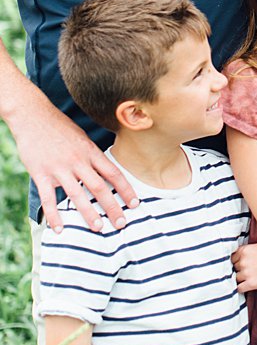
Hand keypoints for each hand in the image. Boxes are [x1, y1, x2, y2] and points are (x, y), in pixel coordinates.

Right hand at [10, 99, 135, 231]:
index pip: (114, 174)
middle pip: (100, 188)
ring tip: (98, 228)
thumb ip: (92, 156)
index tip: (134, 204)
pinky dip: (54, 215)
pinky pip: (48, 199)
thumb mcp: (83, 138)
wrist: (33, 116)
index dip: (126, 190)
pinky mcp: (41, 174)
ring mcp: (59, 168)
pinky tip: (59, 229)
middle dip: (112, 207)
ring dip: (89, 214)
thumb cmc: (60, 128)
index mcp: (90, 152)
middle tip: (121, 224)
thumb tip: (105, 170)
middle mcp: (78, 161)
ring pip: (77, 195)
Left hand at [232, 242, 256, 292]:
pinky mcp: (251, 283)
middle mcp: (243, 261)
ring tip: (252, 278)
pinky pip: (239, 288)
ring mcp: (247, 272)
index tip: (244, 264)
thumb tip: (239, 258)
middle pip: (233, 268)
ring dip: (241, 279)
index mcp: (245, 250)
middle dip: (240, 270)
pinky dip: (242, 288)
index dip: (238, 262)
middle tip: (251, 271)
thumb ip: (248, 251)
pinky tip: (249, 286)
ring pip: (235, 278)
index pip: (232, 258)